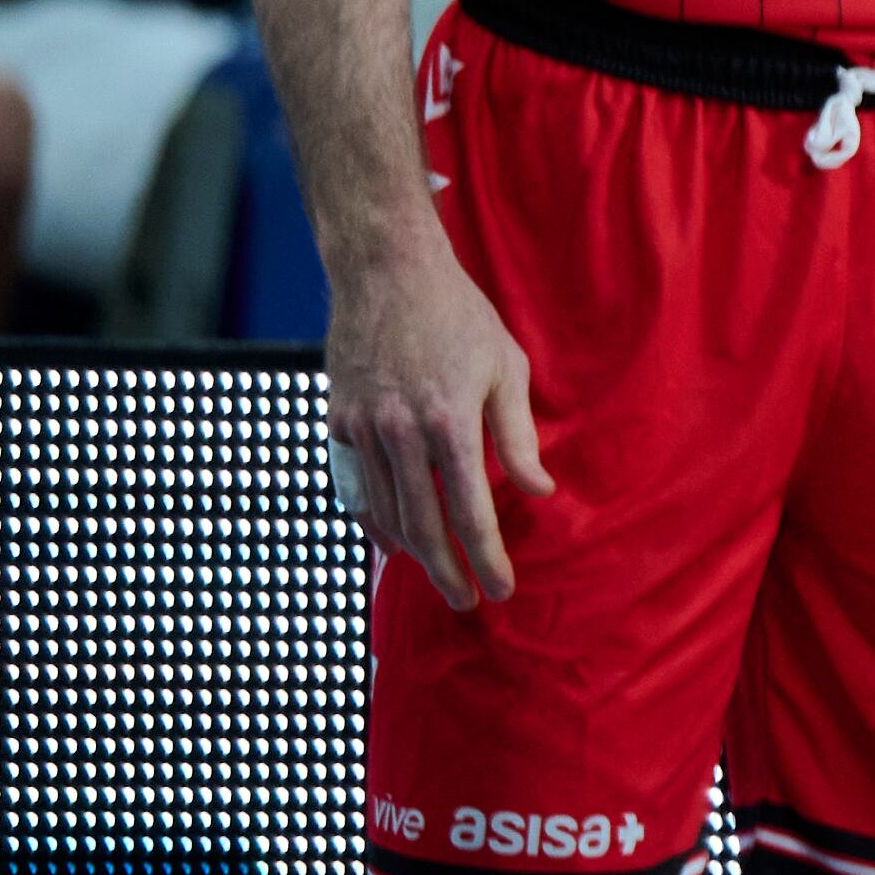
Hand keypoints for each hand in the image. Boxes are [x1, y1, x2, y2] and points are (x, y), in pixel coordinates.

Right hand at [327, 233, 550, 608]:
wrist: (387, 273)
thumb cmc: (459, 318)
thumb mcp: (507, 369)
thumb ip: (518, 438)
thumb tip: (538, 491)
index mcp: (450, 422)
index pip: (470, 513)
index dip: (486, 558)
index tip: (500, 588)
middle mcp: (400, 434)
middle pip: (422, 528)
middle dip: (446, 573)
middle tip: (466, 602)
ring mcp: (362, 431)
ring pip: (384, 515)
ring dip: (411, 554)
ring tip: (436, 574)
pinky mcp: (337, 424)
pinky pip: (355, 490)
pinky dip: (373, 522)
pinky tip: (392, 541)